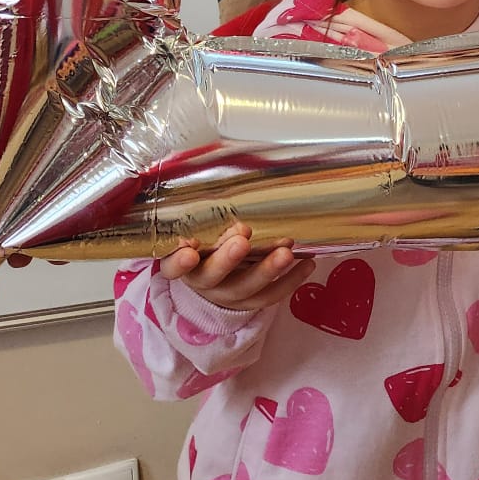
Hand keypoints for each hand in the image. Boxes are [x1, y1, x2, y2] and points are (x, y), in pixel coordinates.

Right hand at [159, 223, 313, 311]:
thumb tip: (220, 177)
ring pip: (245, 288)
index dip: (178, 262)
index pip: (172, 266)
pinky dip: (290, 281)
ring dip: (266, 270)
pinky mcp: (249, 302)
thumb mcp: (197, 227)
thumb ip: (204, 214)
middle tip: (242, 240)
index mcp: (182, 262)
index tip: (188, 251)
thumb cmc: (205, 242)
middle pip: (212, 275)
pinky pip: (269, 297)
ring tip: (285, 252)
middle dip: (228, 259)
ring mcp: (226, 294)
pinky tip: (306, 264)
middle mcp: (203, 281)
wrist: (214, 277)